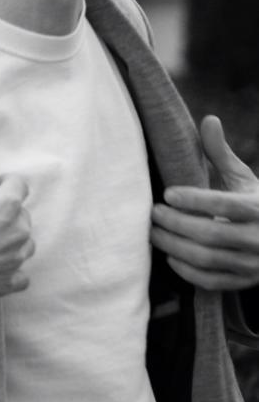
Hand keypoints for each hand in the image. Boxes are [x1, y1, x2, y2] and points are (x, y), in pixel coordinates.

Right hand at [0, 125, 33, 304]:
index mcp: (4, 205)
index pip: (19, 185)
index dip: (5, 184)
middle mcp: (17, 231)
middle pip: (21, 214)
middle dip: (5, 213)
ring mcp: (15, 259)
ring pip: (25, 244)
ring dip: (11, 241)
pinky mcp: (8, 283)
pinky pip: (21, 276)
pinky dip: (11, 272)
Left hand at [150, 115, 258, 289]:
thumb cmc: (256, 203)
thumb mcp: (244, 178)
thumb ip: (221, 153)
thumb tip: (209, 119)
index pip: (226, 205)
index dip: (195, 200)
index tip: (168, 193)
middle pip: (212, 235)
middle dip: (176, 224)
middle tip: (152, 213)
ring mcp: (253, 264)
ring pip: (209, 260)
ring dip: (175, 247)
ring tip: (153, 233)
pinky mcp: (244, 281)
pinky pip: (212, 282)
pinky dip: (188, 271)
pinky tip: (170, 256)